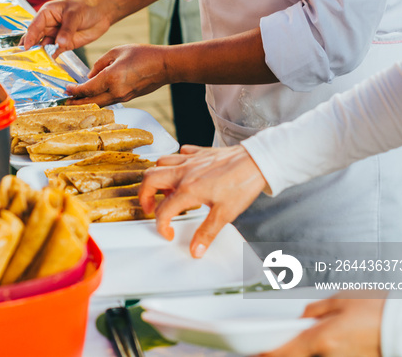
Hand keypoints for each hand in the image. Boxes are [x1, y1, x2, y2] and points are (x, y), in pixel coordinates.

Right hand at [19, 0, 112, 57]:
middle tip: (24, 59)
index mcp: (47, 13)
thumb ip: (67, 30)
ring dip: (39, 55)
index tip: (26, 48)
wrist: (102, 13)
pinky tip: (46, 65)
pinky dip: (50, 58)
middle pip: (36, 37)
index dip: (30, 37)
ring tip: (33, 64)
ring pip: (43, 46)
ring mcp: (55, 36)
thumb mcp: (75, 15)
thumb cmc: (87, 7)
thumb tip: (59, 43)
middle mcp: (48, 25)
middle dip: (30, 48)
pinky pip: (54, 52)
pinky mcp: (64, 45)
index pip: (35, 26)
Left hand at [65, 44, 169, 106]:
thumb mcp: (117, 51)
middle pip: (91, 102)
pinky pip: (109, 101)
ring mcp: (123, 97)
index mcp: (111, 78)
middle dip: (77, 103)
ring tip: (76, 102)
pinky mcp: (128, 98)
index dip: (74, 91)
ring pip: (100, 104)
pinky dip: (98, 100)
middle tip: (65, 102)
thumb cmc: (143, 54)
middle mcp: (116, 91)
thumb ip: (100, 64)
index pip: (87, 88)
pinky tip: (93, 97)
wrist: (165, 66)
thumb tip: (89, 76)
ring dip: (87, 103)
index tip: (66, 90)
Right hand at [139, 145, 266, 257]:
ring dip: (157, 177)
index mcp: (188, 189)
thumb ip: (206, 233)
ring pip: (161, 163)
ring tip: (165, 190)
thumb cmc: (242, 183)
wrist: (257, 161)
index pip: (163, 210)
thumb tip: (196, 250)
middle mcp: (184, 172)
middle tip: (150, 207)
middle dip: (144, 195)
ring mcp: (191, 160)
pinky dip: (176, 161)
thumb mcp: (225, 214)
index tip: (168, 232)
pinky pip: (180, 153)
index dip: (162, 226)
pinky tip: (183, 170)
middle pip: (149, 179)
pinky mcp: (200, 152)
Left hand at [261, 292, 385, 356]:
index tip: (255, 352)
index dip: (265, 353)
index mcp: (322, 339)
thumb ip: (315, 311)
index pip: (283, 352)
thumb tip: (301, 319)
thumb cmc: (380, 311)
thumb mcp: (341, 300)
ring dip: (307, 349)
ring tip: (318, 333)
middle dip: (288, 349)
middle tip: (278, 341)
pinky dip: (322, 351)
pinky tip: (328, 340)